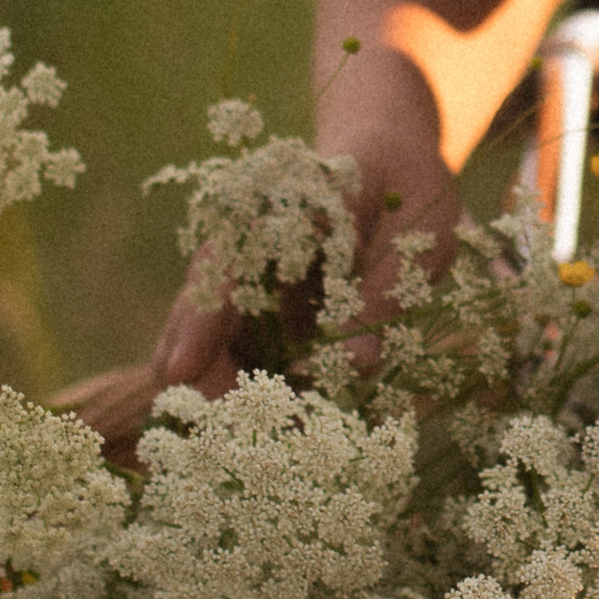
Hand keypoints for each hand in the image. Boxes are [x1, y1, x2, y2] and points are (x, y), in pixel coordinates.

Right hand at [56, 44, 460, 455]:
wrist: (388, 149)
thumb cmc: (409, 180)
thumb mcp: (418, 230)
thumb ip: (385, 288)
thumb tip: (355, 363)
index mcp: (276, 210)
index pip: (222, 266)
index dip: (199, 322)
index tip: (180, 372)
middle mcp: (245, 243)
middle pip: (198, 313)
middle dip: (207, 379)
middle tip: (241, 442)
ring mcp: (246, 278)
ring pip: (208, 340)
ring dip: (226, 393)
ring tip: (256, 449)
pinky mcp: (258, 306)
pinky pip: (238, 352)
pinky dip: (251, 392)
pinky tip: (272, 431)